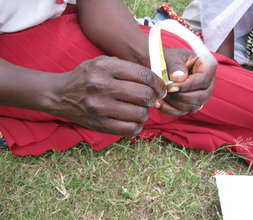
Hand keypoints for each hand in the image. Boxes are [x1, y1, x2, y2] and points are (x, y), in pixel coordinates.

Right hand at [46, 56, 165, 135]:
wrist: (60, 95)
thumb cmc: (87, 77)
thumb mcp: (104, 62)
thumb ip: (129, 69)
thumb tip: (156, 83)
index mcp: (106, 67)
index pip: (144, 76)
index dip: (159, 84)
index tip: (161, 89)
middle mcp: (102, 86)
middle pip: (144, 96)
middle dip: (154, 98)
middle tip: (152, 99)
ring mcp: (99, 107)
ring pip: (140, 114)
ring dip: (145, 113)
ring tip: (140, 109)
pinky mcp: (98, 124)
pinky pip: (129, 129)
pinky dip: (137, 126)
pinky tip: (133, 120)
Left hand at [157, 48, 216, 115]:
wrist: (156, 65)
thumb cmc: (165, 58)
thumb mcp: (168, 56)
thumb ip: (174, 64)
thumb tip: (180, 77)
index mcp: (207, 65)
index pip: (203, 80)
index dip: (187, 85)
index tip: (171, 87)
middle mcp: (208, 82)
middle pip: (202, 96)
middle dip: (181, 97)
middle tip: (164, 92)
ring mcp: (201, 94)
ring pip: (193, 106)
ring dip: (175, 103)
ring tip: (160, 95)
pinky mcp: (191, 104)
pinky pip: (184, 112)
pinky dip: (170, 109)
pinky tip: (159, 102)